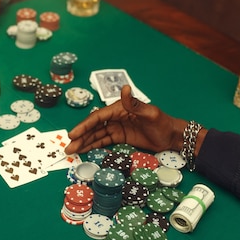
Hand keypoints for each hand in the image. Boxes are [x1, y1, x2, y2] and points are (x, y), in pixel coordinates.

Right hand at [65, 85, 187, 154]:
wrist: (171, 136)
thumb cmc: (162, 123)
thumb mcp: (150, 113)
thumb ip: (134, 103)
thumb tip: (124, 88)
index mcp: (120, 108)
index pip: (98, 117)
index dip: (84, 126)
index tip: (73, 134)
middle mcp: (115, 117)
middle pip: (93, 127)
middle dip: (80, 137)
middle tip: (68, 148)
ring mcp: (116, 127)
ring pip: (96, 135)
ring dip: (83, 142)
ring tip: (71, 151)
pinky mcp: (119, 136)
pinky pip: (103, 141)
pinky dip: (92, 145)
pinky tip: (83, 150)